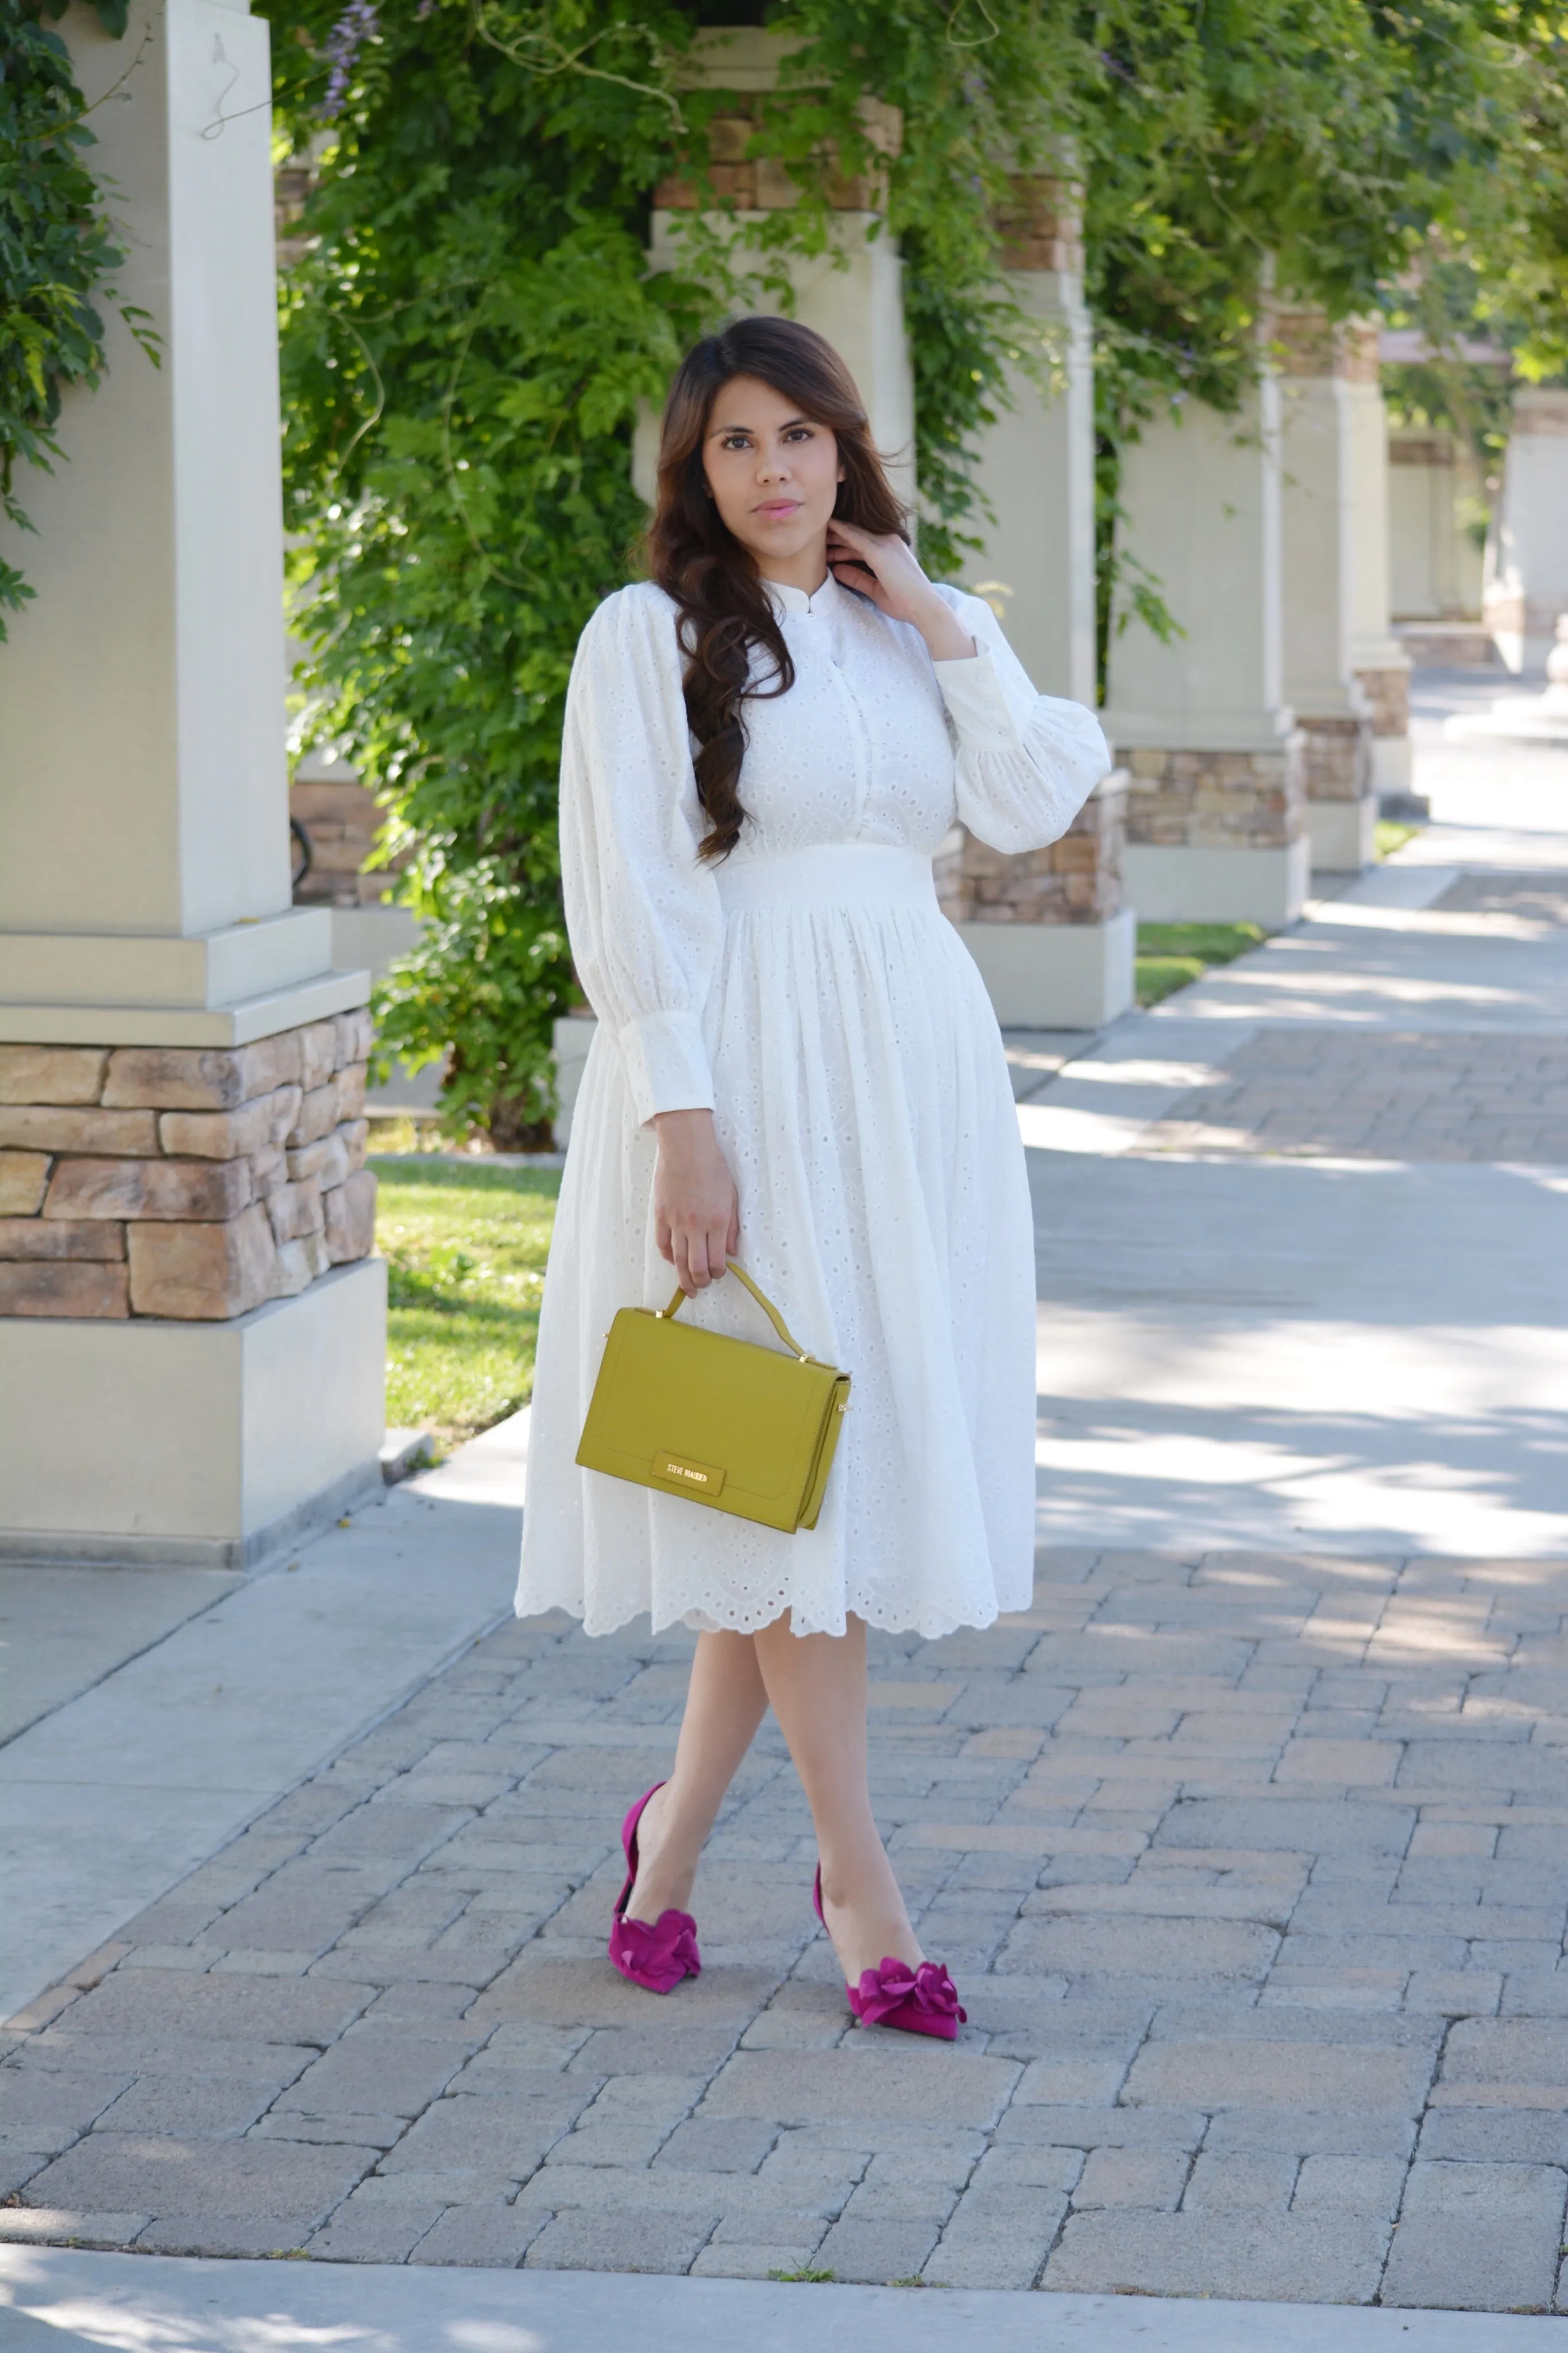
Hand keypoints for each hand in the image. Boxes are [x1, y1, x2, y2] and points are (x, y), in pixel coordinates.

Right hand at [653, 1109, 739, 1294]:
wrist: (686, 1148)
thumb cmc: (713, 1168)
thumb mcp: (732, 1196)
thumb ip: (732, 1227)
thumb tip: (731, 1252)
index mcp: (717, 1221)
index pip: (717, 1260)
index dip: (719, 1272)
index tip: (720, 1273)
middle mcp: (695, 1226)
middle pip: (696, 1267)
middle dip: (701, 1282)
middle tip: (702, 1287)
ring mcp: (675, 1222)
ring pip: (678, 1260)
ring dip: (683, 1277)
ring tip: (687, 1287)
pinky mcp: (661, 1215)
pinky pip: (663, 1244)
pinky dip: (668, 1256)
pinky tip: (673, 1261)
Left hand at [826, 518, 975, 659]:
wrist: (925, 608)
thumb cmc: (905, 602)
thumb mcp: (875, 589)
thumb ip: (858, 578)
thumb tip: (838, 570)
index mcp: (889, 551)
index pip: (861, 542)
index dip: (842, 543)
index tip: (826, 545)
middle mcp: (888, 542)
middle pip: (855, 535)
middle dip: (835, 536)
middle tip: (815, 537)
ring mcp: (885, 544)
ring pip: (853, 534)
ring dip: (834, 533)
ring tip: (816, 533)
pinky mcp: (880, 552)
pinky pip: (855, 538)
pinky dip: (841, 531)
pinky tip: (828, 526)